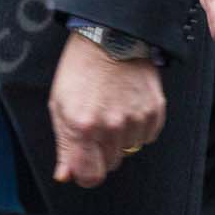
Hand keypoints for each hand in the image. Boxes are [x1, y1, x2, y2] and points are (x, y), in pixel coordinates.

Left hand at [48, 32, 164, 186]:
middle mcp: (111, 127)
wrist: (111, 37)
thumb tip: (66, 175)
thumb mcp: (59, 104)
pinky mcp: (155, 113)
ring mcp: (136, 120)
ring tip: (110, 108)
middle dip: (100, 151)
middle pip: (109, 164)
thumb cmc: (80, 68)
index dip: (84, 173)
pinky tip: (126, 105)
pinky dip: (136, 127)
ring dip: (119, 138)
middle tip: (93, 123)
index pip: (90, 176)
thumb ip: (64, 145)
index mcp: (82, 127)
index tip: (82, 163)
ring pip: (128, 150)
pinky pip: (146, 136)